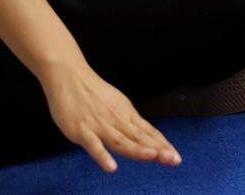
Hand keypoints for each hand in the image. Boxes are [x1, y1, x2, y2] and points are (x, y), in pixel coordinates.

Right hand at [41, 60, 180, 172]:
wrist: (69, 76)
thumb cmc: (91, 92)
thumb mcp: (115, 104)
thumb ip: (126, 122)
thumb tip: (142, 135)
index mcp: (125, 113)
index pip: (148, 131)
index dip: (162, 144)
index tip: (175, 156)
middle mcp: (116, 119)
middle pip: (139, 137)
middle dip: (157, 149)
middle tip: (173, 159)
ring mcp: (99, 125)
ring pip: (121, 140)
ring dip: (137, 149)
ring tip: (152, 156)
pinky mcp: (81, 130)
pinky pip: (93, 145)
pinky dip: (103, 156)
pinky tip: (111, 167)